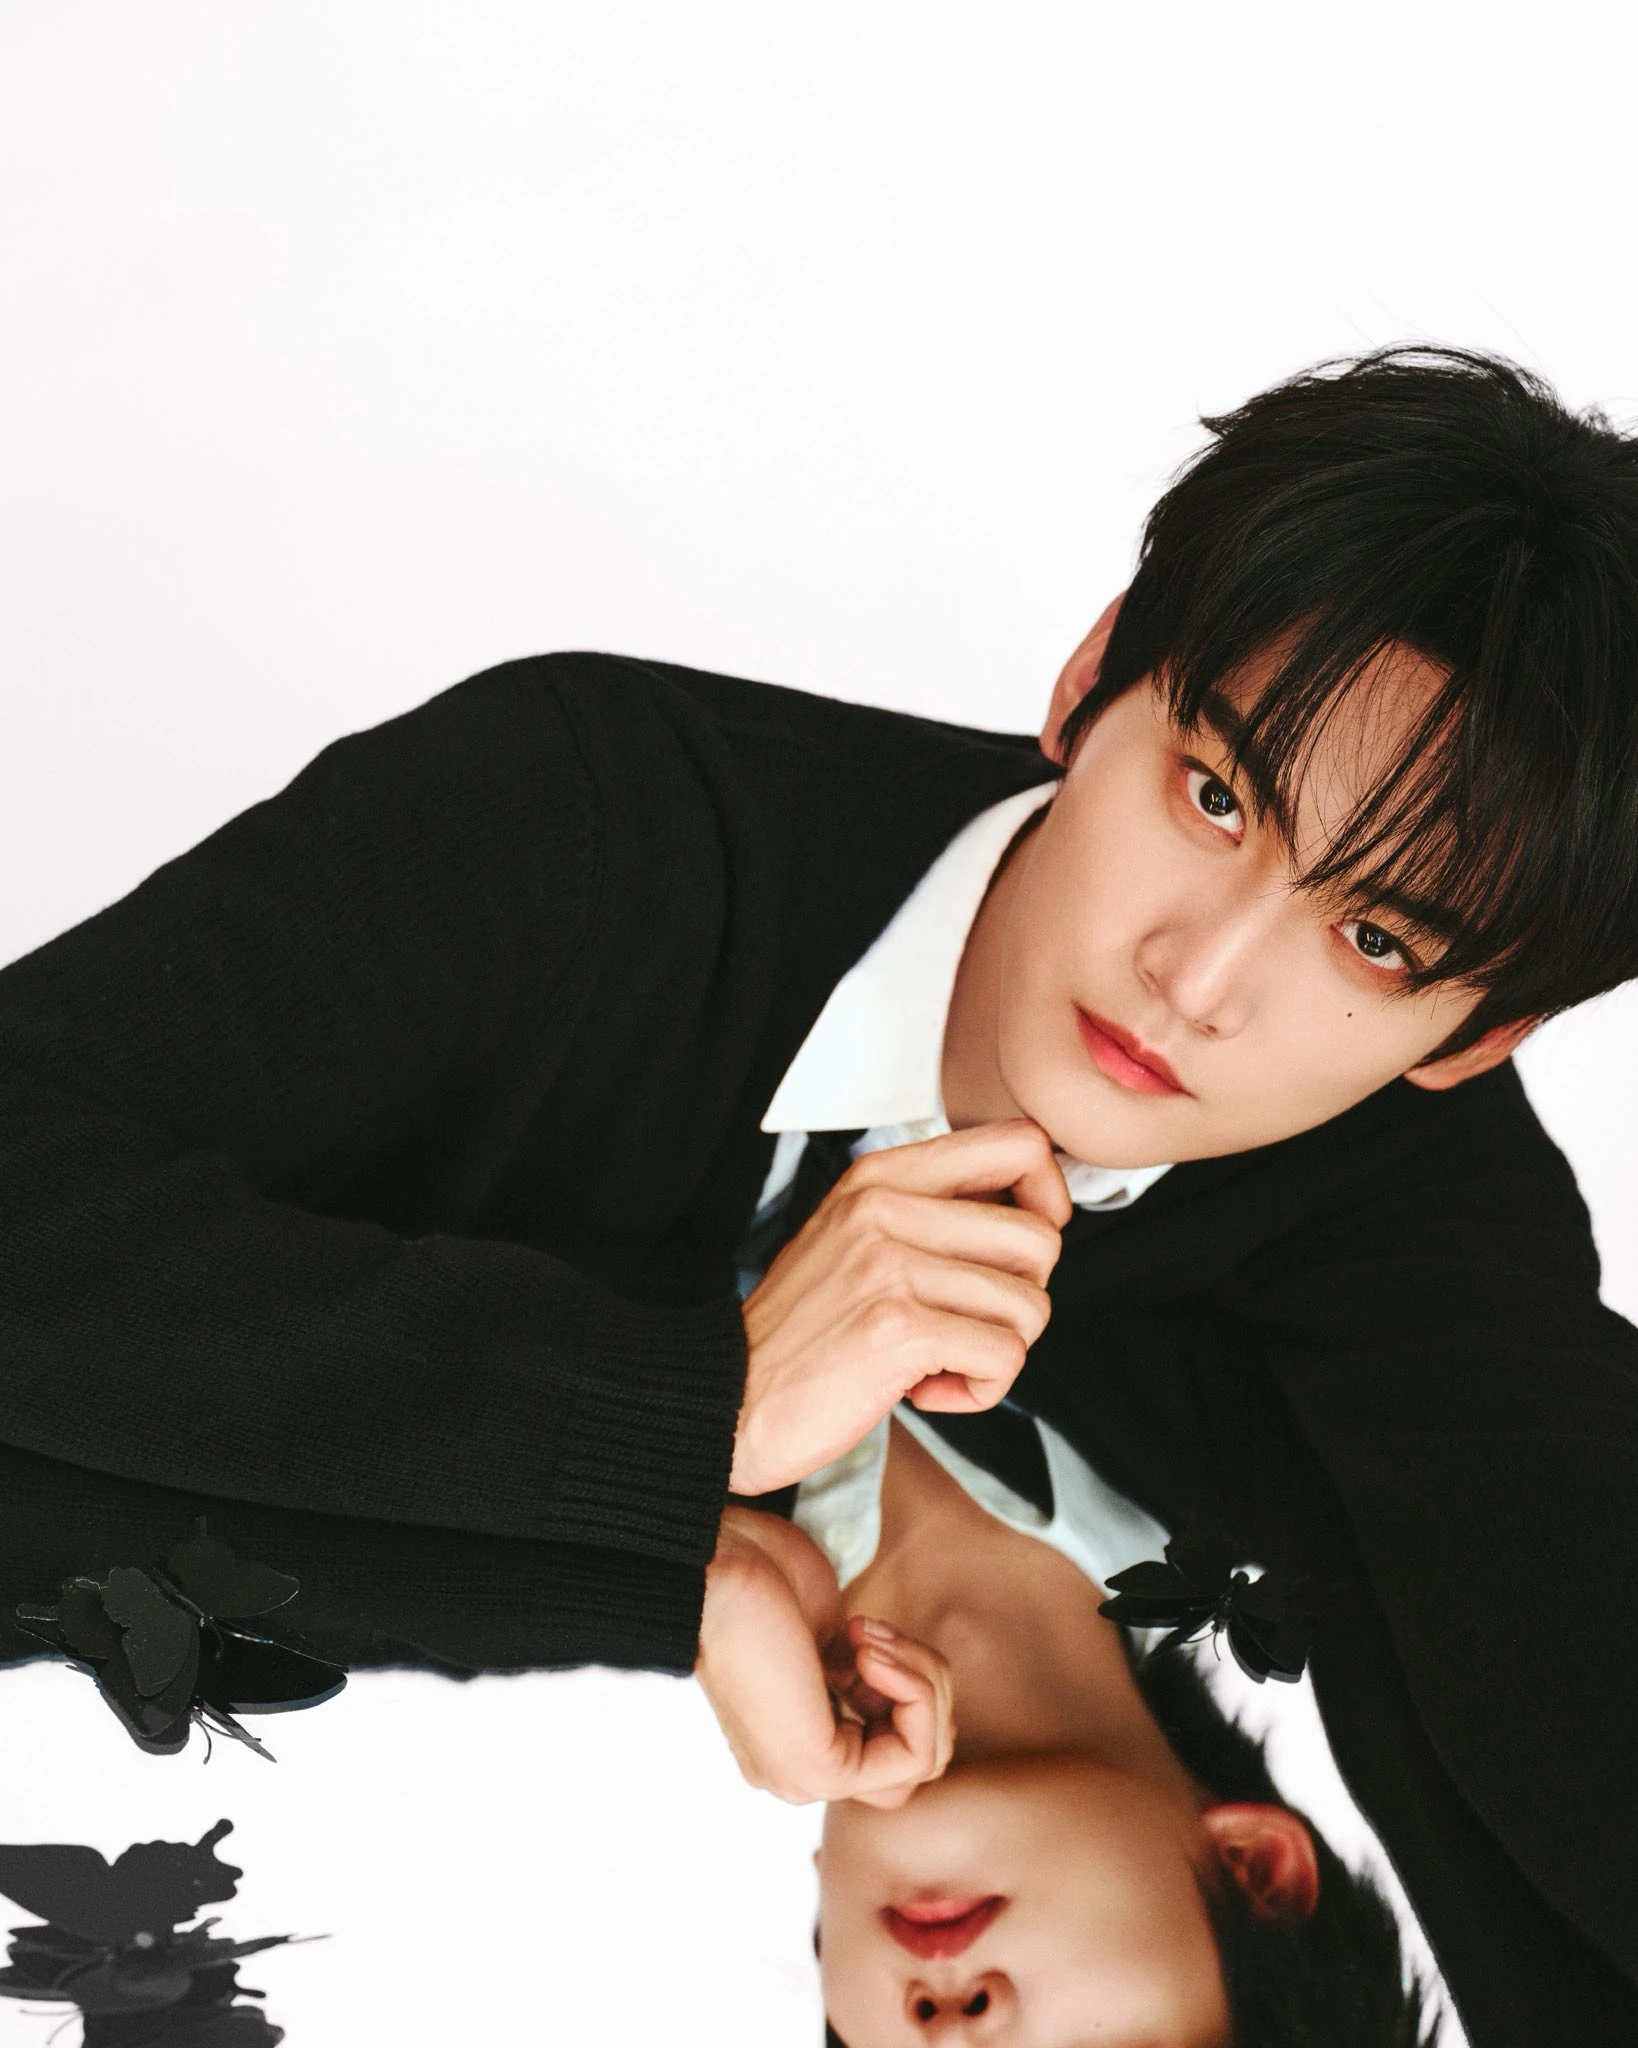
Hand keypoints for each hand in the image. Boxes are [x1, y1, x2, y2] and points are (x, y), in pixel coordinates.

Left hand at [696, 1508, 953, 1808]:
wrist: (715, 1568)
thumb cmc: (763, 1583)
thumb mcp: (834, 1643)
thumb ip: (868, 1680)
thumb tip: (921, 1698)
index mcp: (802, 1744)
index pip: (904, 1750)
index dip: (911, 1688)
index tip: (867, 1636)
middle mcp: (803, 1773)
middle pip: (924, 1760)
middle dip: (926, 1685)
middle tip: (871, 1635)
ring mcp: (809, 1778)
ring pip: (928, 1758)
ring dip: (920, 1680)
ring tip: (866, 1637)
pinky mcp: (820, 1771)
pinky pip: (914, 1753)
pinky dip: (912, 1690)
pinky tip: (865, 1651)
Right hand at [730, 1117, 1070, 1495]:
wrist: (729, 1398)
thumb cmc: (804, 1330)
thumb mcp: (857, 1238)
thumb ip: (932, 1213)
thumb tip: (1031, 1212)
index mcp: (882, 1176)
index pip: (1020, 1145)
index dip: (1048, 1199)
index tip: (1020, 1250)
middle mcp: (886, 1208)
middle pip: (1040, 1239)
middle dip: (1022, 1299)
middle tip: (969, 1323)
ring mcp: (890, 1265)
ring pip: (1030, 1306)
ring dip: (997, 1354)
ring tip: (939, 1360)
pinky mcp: (898, 1329)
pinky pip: (1002, 1359)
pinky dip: (979, 1391)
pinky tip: (928, 1389)